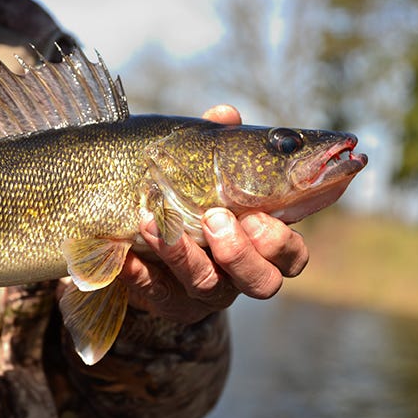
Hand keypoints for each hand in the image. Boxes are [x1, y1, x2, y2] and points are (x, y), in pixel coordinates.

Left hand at [118, 104, 308, 323]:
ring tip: (155, 222)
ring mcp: (204, 292)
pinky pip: (157, 294)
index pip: (291, 254)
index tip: (260, 214)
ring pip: (207, 287)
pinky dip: (142, 274)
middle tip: (215, 218)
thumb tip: (224, 114)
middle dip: (240, 252)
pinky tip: (126, 257)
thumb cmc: (189, 197)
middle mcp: (239, 274)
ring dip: (183, 255)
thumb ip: (218, 145)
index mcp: (260, 243)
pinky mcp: (167, 302)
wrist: (146, 239)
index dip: (283, 242)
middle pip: (262, 282)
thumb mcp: (204, 169)